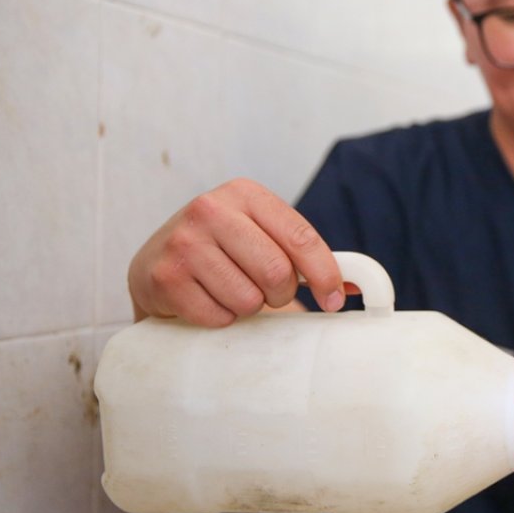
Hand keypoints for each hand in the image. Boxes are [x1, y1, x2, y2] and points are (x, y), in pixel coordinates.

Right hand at [128, 178, 343, 325]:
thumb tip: (357, 285)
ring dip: (249, 307)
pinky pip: (219, 316)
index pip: (301, 238)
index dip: (326, 275)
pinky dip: (222, 318)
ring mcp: (183, 242)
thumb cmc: (224, 252)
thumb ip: (306, 256)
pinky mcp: (164, 277)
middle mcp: (210, 209)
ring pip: (248, 298)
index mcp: (245, 193)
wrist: (156, 263)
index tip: (335, 300)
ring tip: (231, 290)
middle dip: (280, 293)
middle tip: (267, 292)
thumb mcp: (263, 237)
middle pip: (277, 272)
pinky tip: (207, 299)